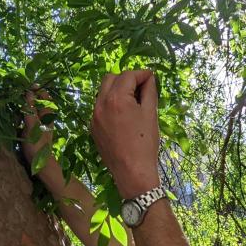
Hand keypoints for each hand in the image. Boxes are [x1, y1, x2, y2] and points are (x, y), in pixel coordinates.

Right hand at [22, 88, 62, 184]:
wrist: (40, 164)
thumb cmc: (37, 145)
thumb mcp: (33, 125)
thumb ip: (30, 109)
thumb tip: (29, 92)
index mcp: (47, 114)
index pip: (43, 96)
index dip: (36, 89)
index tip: (25, 84)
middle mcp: (44, 117)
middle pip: (37, 101)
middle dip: (28, 96)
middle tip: (17, 92)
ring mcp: (38, 124)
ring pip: (31, 110)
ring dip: (24, 105)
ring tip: (14, 102)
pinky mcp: (32, 130)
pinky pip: (27, 118)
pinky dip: (21, 115)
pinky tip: (14, 116)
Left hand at [91, 69, 160, 198]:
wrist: (132, 171)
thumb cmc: (145, 143)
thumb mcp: (150, 114)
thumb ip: (149, 92)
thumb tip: (149, 79)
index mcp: (116, 99)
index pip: (128, 76)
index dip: (141, 74)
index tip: (152, 77)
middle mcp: (100, 104)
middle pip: (111, 78)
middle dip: (126, 79)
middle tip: (141, 87)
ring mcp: (94, 116)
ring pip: (103, 92)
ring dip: (117, 90)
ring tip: (133, 101)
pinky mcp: (93, 127)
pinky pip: (100, 107)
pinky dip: (111, 104)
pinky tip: (124, 115)